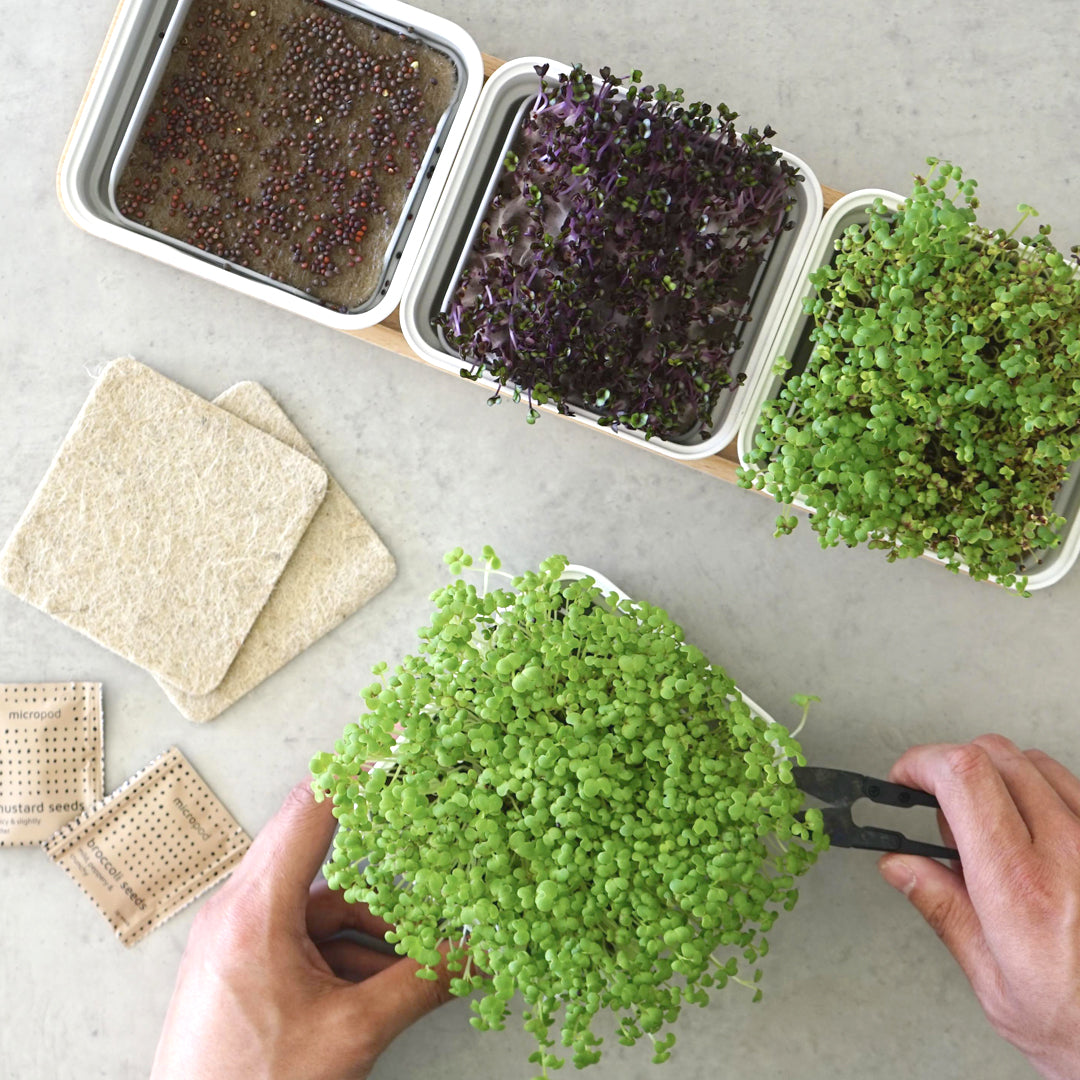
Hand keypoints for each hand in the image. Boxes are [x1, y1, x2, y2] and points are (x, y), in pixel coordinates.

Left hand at [151, 781, 452, 1079]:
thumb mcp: (351, 1032)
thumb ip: (421, 984)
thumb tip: (478, 954)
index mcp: (255, 910)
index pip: (311, 809)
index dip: (360, 771)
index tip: (398, 743)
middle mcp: (239, 912)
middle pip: (322, 856)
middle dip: (383, 865)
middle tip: (429, 844)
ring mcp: (238, 941)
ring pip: (320, 906)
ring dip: (371, 928)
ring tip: (417, 958)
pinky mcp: (244, 968)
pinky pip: (305, 938)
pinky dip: (347, 954)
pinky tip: (385, 986)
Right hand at [878, 735, 1079, 1079]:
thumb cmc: (1079, 1021)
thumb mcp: (993, 982)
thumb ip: (943, 911)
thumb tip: (899, 866)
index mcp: (1020, 887)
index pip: (964, 776)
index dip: (921, 762)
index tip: (906, 779)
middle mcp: (1065, 852)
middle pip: (993, 755)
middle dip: (951, 768)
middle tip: (943, 812)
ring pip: (1032, 761)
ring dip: (997, 777)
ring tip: (992, 827)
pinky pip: (1070, 784)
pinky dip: (1039, 791)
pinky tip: (1032, 830)